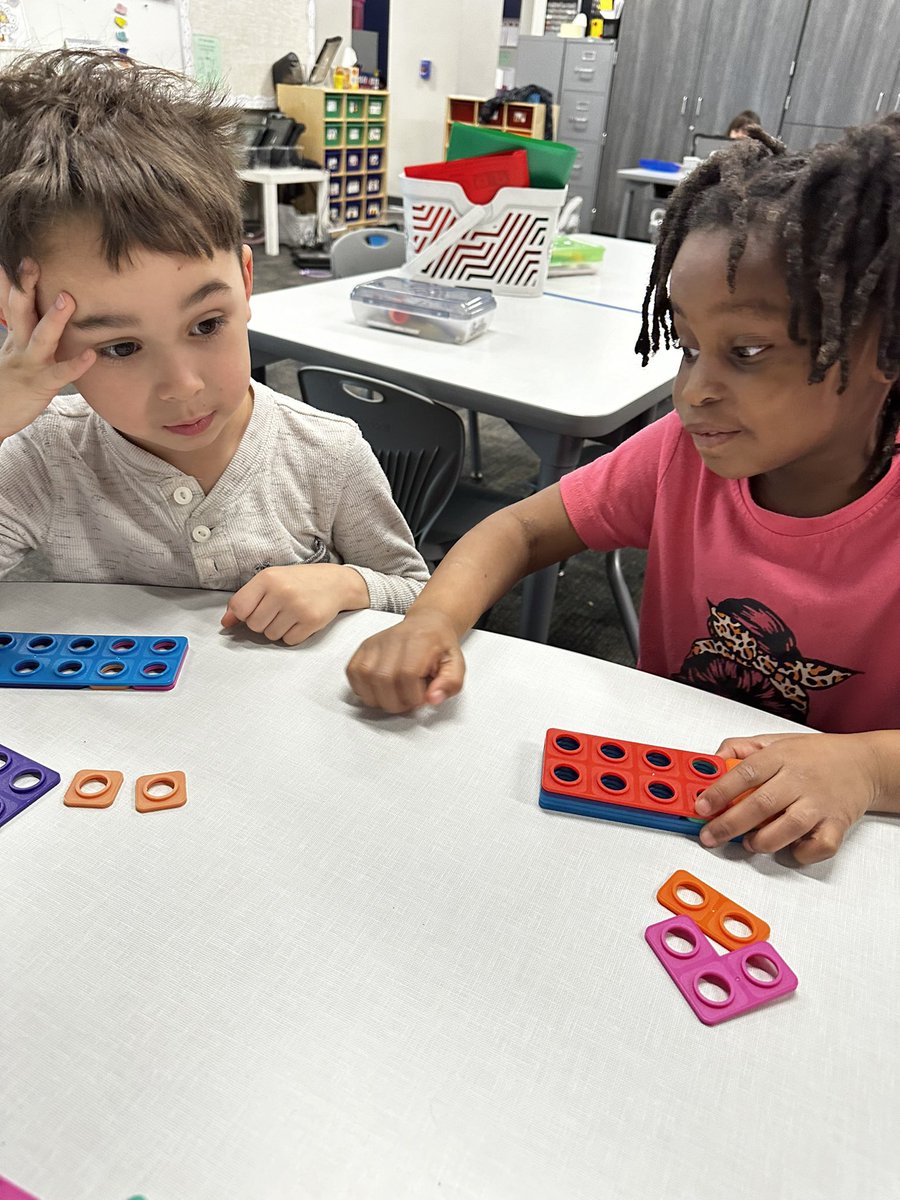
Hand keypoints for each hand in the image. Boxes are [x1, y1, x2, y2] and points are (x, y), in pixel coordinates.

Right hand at [0, 260, 95, 437]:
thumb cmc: (10, 382)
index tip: (16, 256)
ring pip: (41, 337)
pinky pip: (60, 374)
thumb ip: (20, 326)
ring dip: (53, 318)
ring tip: (67, 299)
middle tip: (31, 261)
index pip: (10, 302)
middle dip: (26, 286)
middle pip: (20, 310)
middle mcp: (19, 344)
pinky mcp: (40, 384)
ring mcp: (29, 363)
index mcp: (15, 335)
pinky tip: (91, 356)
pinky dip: (75, 365)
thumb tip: (22, 305)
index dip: (12, 279)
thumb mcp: (12, 350)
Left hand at [221, 564, 367, 644]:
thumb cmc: (299, 581)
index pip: (239, 607)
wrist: (335, 582)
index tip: (254, 609)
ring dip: (277, 629)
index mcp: (268, 578)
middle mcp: (282, 591)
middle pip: (254, 625)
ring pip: (271, 635)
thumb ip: (246, 599)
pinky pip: (289, 640)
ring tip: (290, 614)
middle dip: (262, 622)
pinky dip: (292, 635)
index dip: (243, 614)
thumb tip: (226, 623)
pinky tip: (300, 621)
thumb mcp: (271, 581)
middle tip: (277, 610)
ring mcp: (297, 607)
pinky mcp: (311, 621)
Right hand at [346, 610, 465, 712]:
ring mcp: (375, 643)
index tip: (421, 699)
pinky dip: (363, 689)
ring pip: (365, 678)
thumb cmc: (440, 646)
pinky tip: (379, 690)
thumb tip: (433, 699)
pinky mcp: (363, 648)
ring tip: (395, 696)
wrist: (427, 624)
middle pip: (383, 679)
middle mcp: (393, 639)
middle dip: (396, 702)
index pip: (407, 674)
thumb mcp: (456, 665)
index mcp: (420, 640)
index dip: (413, 696)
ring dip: (379, 699)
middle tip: (408, 702)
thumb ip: (450, 683)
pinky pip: (353, 674)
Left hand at [694, 732, 878, 863]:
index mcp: (782, 757)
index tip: (701, 806)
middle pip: (761, 804)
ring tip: (749, 842)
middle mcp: (800, 780)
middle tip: (710, 835)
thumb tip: (711, 760)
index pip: (745, 773)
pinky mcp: (837, 825)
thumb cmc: (816, 755)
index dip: (720, 791)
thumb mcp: (775, 741)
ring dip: (762, 840)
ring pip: (788, 827)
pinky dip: (801, 853)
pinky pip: (818, 846)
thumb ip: (741, 749)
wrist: (864, 764)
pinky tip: (788, 847)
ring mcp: (820, 804)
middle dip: (729, 824)